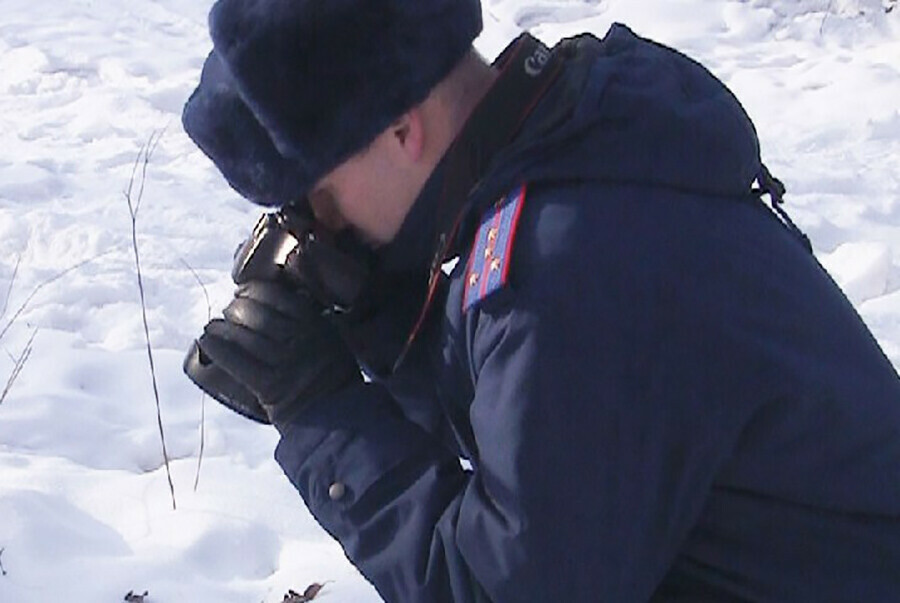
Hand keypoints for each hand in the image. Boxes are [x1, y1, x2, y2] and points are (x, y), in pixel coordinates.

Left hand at [184, 279, 361, 426]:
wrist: (338, 423)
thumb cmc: (334, 382)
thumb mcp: (334, 342)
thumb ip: (314, 322)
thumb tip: (283, 302)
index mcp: (317, 326)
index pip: (278, 297)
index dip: (254, 291)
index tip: (242, 292)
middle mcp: (301, 341)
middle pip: (258, 314)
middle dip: (236, 309)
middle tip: (227, 311)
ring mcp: (285, 363)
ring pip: (245, 337)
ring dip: (222, 329)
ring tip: (211, 328)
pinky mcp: (269, 386)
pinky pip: (237, 362)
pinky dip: (218, 349)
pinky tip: (207, 342)